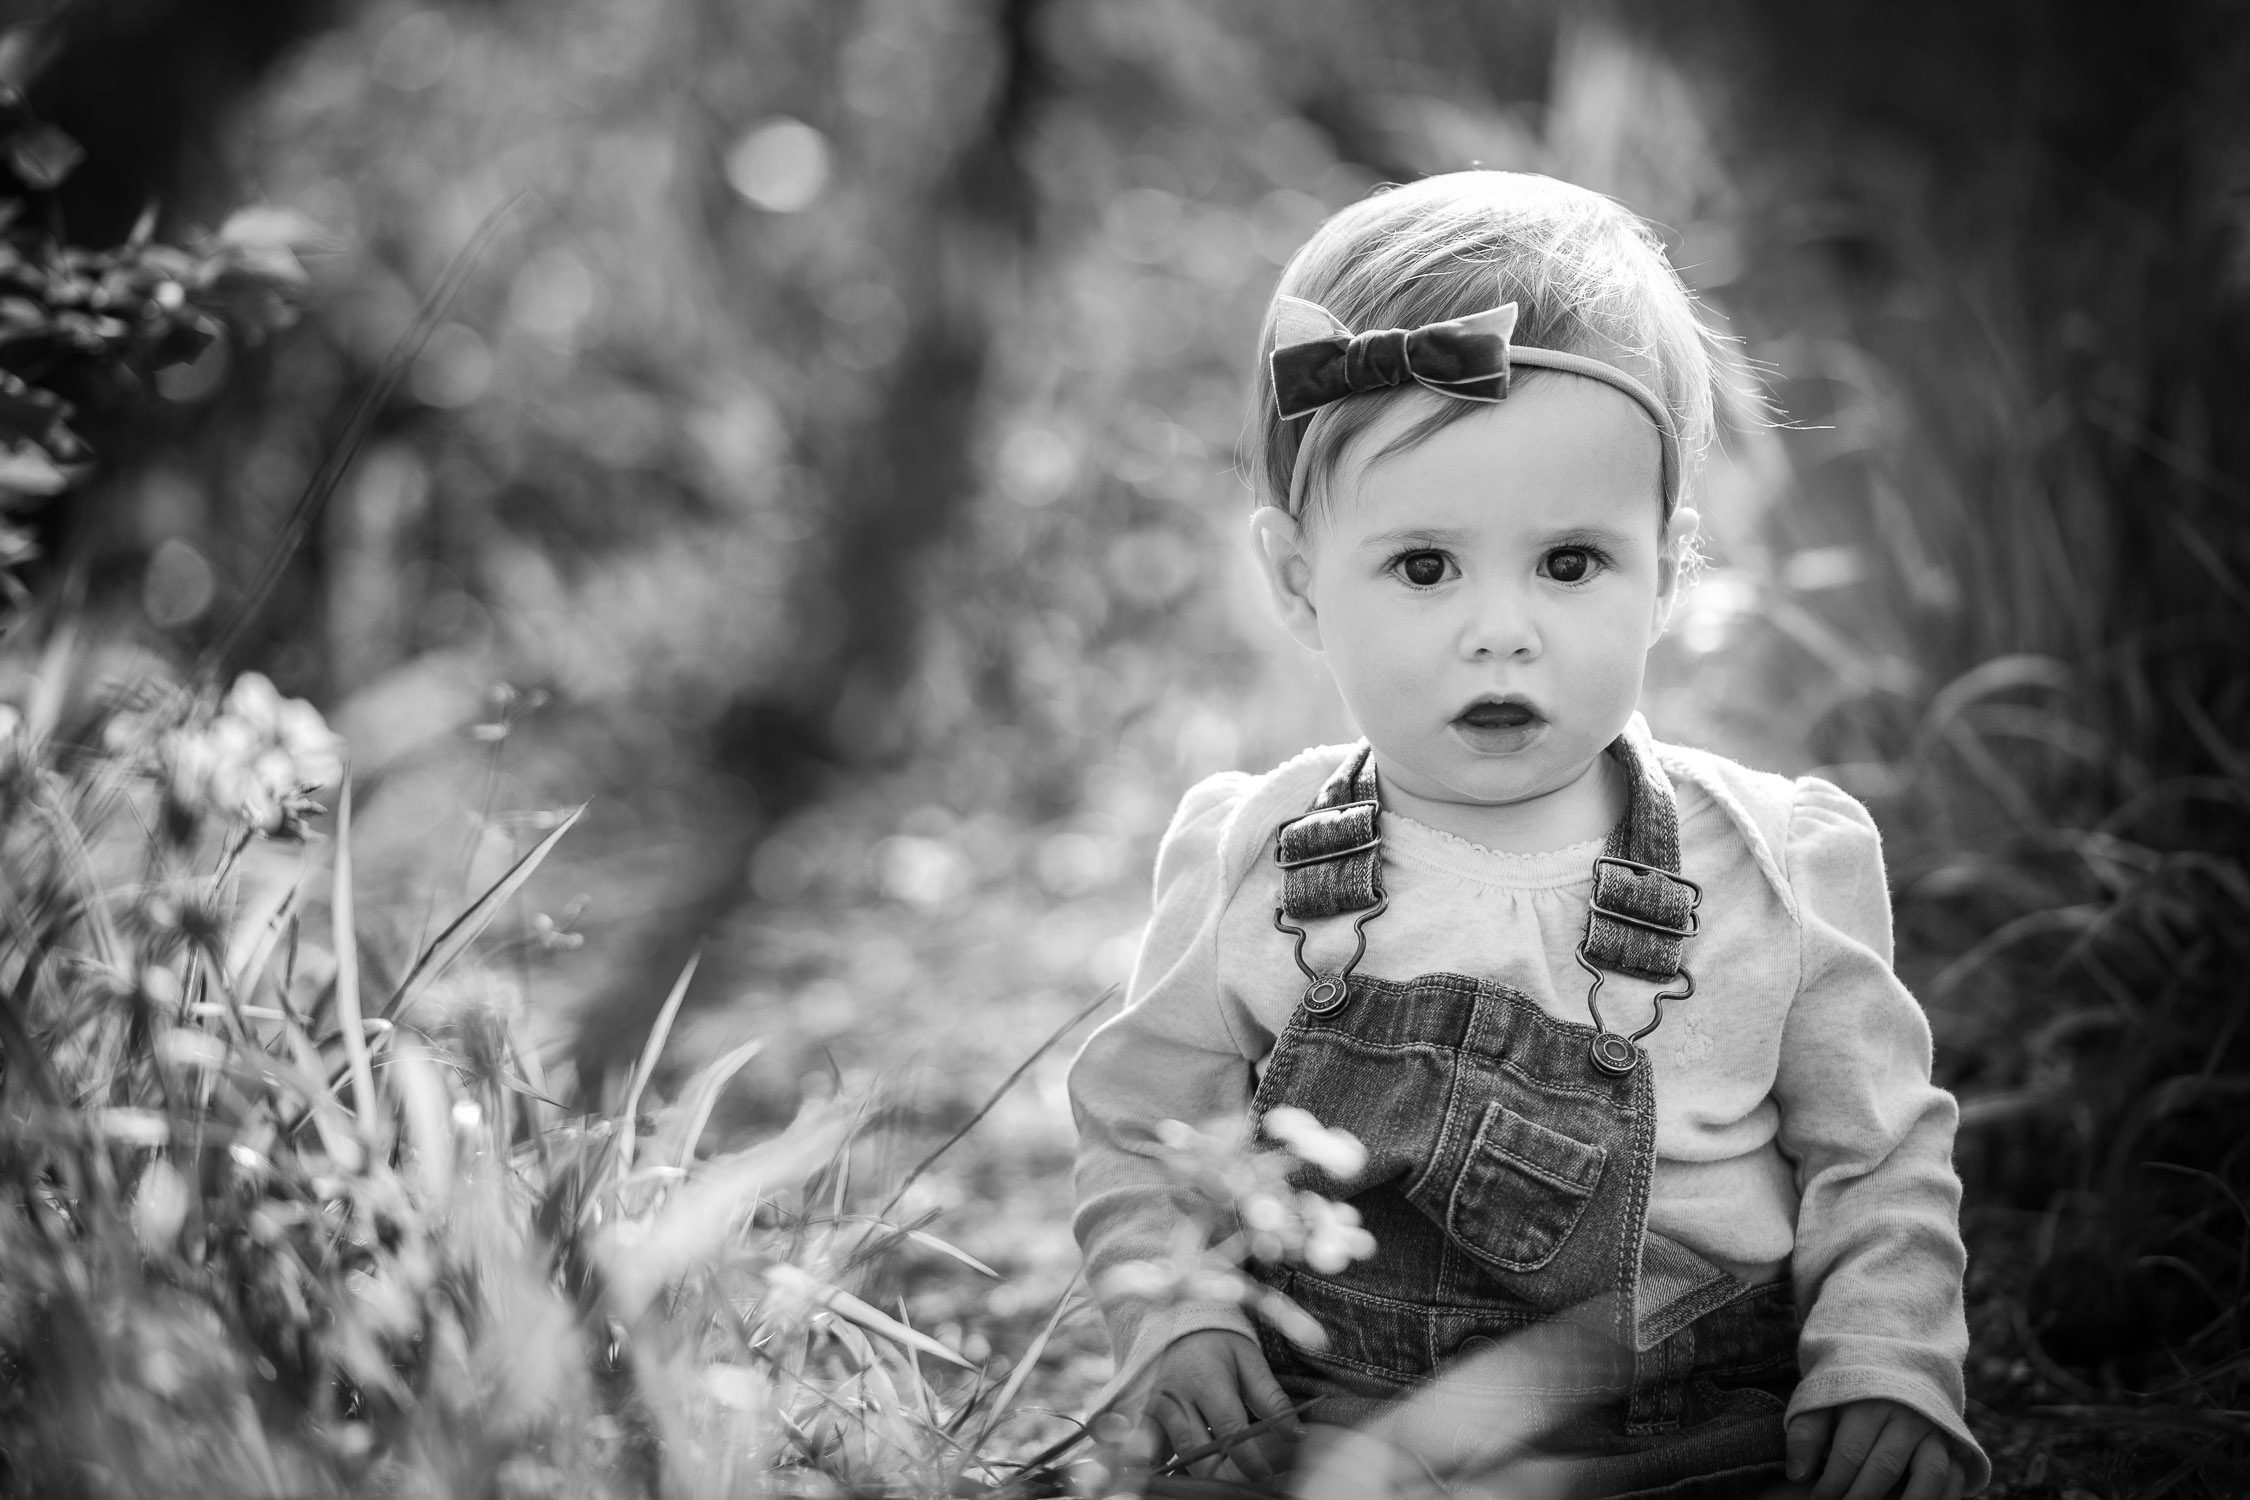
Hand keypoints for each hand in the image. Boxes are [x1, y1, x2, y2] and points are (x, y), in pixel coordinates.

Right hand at [1137, 1329, 1300, 1482]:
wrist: (1169, 1320)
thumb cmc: (1216, 1343)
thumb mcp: (1248, 1360)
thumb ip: (1271, 1398)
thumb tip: (1297, 1435)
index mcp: (1205, 1379)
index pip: (1229, 1428)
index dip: (1248, 1458)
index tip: (1266, 1476)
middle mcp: (1174, 1396)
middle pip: (1198, 1450)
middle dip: (1224, 1475)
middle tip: (1243, 1489)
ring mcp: (1151, 1408)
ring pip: (1173, 1455)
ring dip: (1196, 1476)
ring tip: (1218, 1488)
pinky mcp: (1138, 1417)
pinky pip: (1147, 1453)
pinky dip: (1163, 1470)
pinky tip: (1178, 1480)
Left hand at [1786, 1399, 1965, 1499]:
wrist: (1889, 1365)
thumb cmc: (1848, 1393)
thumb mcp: (1820, 1401)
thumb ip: (1806, 1433)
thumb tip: (1797, 1474)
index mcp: (1869, 1401)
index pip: (1849, 1453)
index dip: (1831, 1483)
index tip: (1817, 1499)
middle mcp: (1906, 1414)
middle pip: (1885, 1467)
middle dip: (1860, 1497)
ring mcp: (1934, 1430)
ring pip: (1928, 1475)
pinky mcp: (1952, 1443)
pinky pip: (1954, 1478)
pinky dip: (1943, 1499)